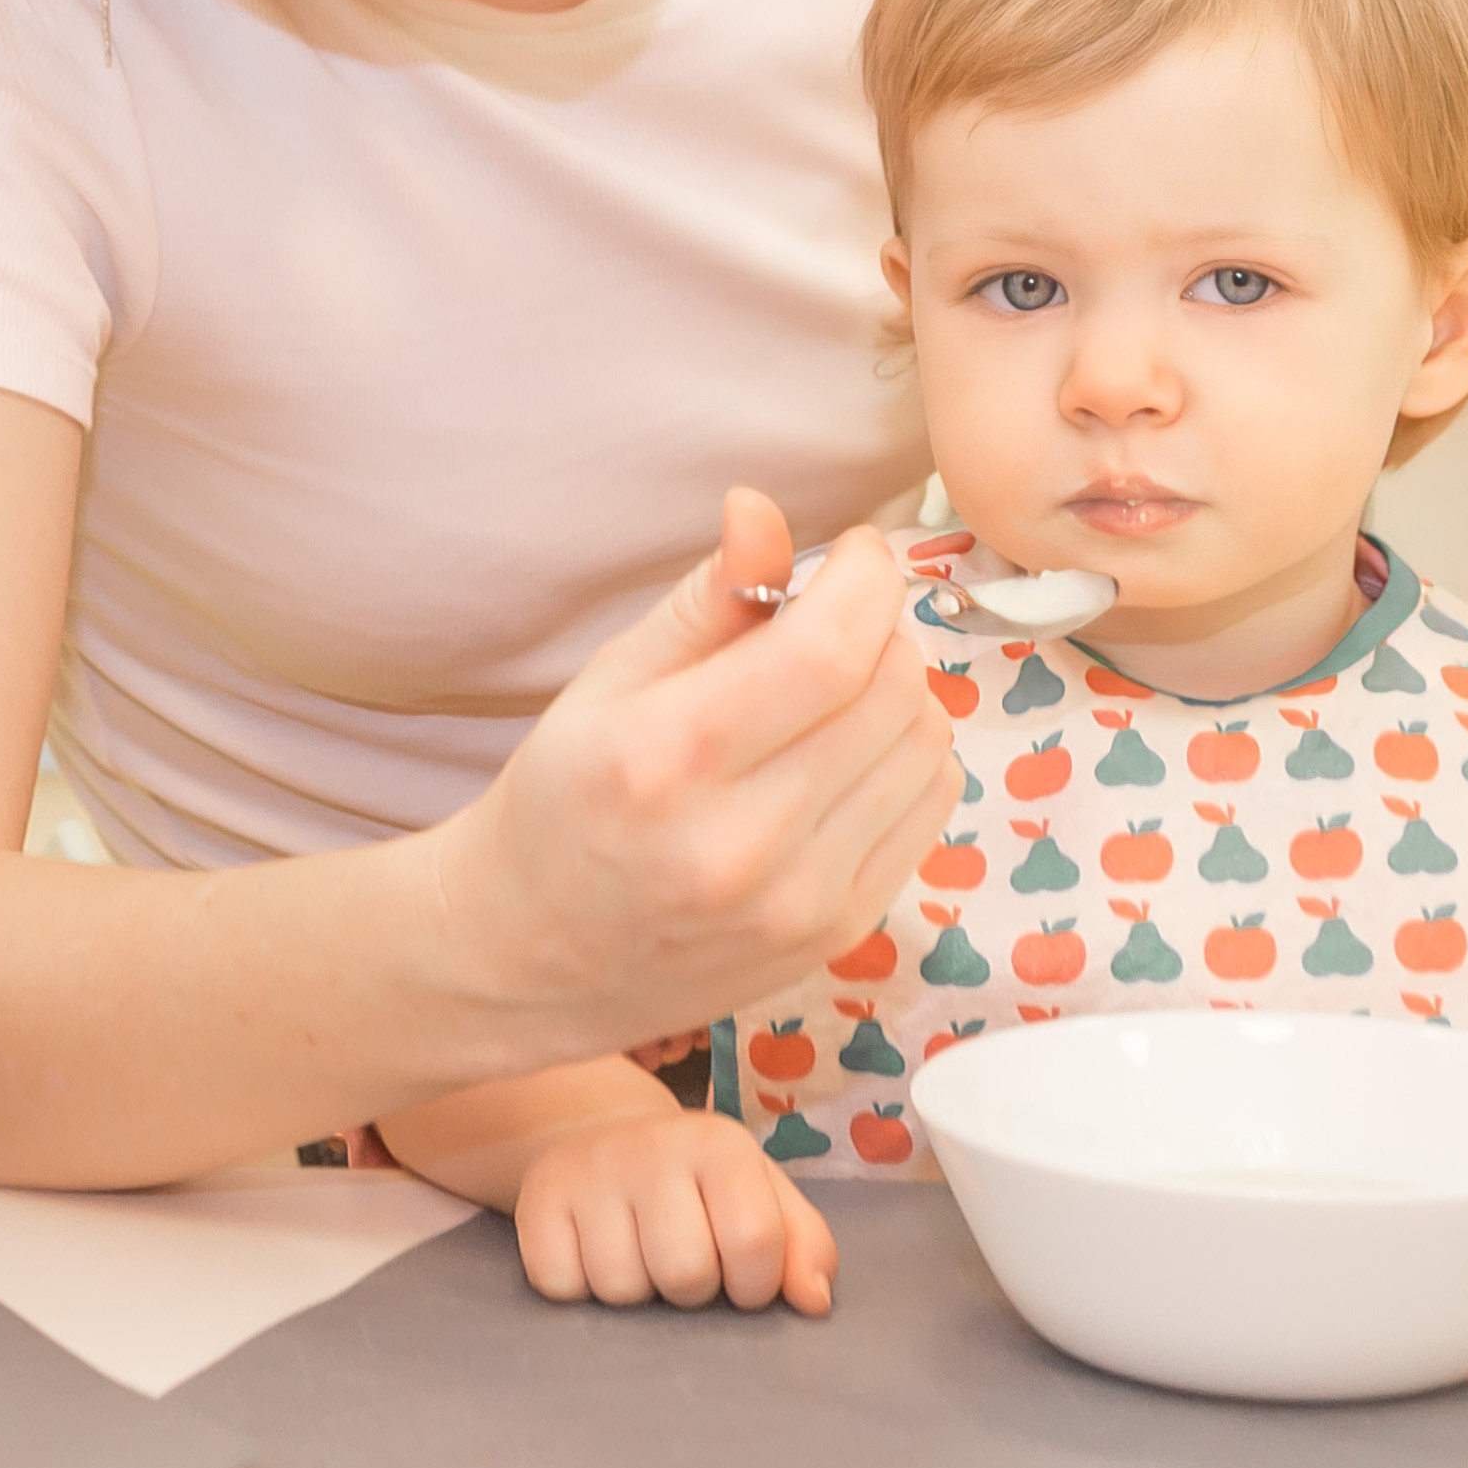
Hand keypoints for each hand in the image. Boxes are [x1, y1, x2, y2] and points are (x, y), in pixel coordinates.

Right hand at [433, 488, 959, 1070]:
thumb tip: (761, 509)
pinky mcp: (839, 932)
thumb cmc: (566, 803)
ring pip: (926, 746)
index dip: (866, 579)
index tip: (855, 552)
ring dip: (899, 690)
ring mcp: (799, 900)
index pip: (829, 650)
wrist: (536, 958)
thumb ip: (704, 597)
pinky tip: (848, 752)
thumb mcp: (610, 682)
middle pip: (890, 691)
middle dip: (879, 626)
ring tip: (835, 687)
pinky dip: (908, 758)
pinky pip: (932, 809)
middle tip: (832, 618)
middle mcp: (742, 842)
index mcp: (669, 759)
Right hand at [516, 1106, 836, 1315]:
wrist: (605, 1142)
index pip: (755, 1242)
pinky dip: (580, 1289)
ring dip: (636, 1292)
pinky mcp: (535, 1202)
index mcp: (719, 1144)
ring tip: (638, 1253)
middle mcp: (651, 1147)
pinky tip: (592, 1252)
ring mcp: (587, 1172)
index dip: (755, 1285)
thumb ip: (803, 1246)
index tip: (742, 1278)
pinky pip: (563, 1287)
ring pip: (621, 1289)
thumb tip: (814, 1302)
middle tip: (683, 1260)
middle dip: (692, 1291)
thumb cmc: (699, 1186)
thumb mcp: (763, 1198)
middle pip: (685, 1273)